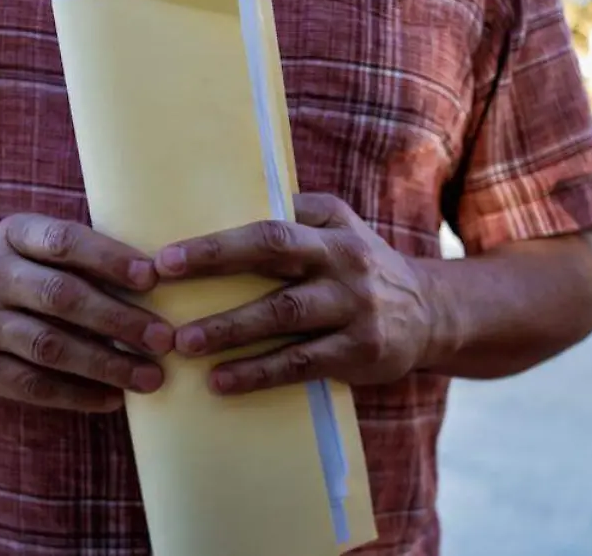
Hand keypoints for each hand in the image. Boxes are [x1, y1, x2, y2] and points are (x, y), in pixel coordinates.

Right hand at [0, 214, 174, 411]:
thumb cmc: (7, 275)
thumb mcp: (27, 247)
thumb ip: (77, 256)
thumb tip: (160, 276)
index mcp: (11, 235)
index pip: (63, 241)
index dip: (109, 258)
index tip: (153, 277)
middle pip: (62, 297)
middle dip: (119, 320)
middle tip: (165, 338)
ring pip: (50, 347)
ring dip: (107, 364)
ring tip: (151, 377)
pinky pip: (33, 385)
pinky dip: (78, 394)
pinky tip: (113, 398)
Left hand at [154, 193, 441, 394]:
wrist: (430, 313)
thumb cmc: (356, 268)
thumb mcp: (335, 230)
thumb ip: (287, 220)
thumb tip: (210, 210)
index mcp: (330, 223)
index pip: (268, 223)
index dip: (217, 240)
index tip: (165, 256)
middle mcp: (344, 258)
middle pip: (274, 252)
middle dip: (215, 263)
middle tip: (161, 281)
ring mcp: (355, 305)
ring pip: (285, 313)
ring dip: (231, 328)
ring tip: (185, 343)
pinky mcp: (360, 351)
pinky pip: (302, 362)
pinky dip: (259, 372)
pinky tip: (221, 381)